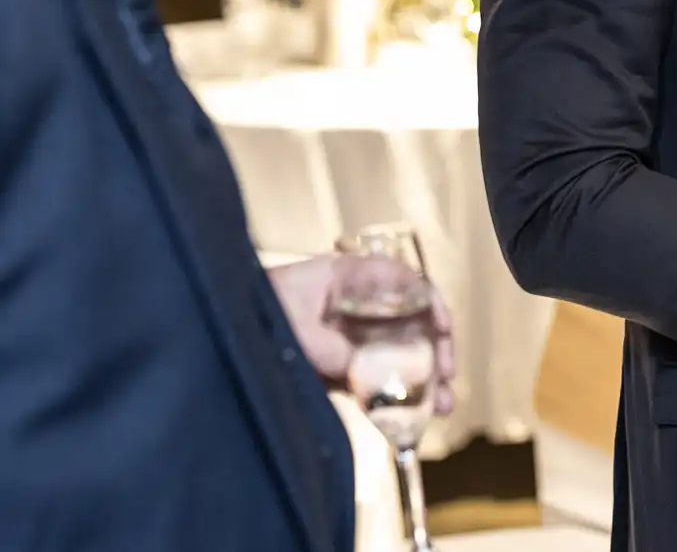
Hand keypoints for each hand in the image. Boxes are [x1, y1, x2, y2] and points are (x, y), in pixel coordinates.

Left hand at [267, 254, 457, 415]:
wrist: (211, 330)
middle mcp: (356, 304)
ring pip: (398, 354)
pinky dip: (395, 397)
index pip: (402, 280)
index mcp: (346, 277)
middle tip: (447, 378)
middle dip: (435, 349)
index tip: (443, 328)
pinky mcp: (338, 367)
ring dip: (423, 379)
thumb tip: (364, 372)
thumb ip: (327, 347)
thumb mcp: (290, 326)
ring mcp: (348, 336)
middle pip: (410, 320)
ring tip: (442, 407)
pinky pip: (375, 380)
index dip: (430, 301)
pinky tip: (412, 416)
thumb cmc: (249, 311)